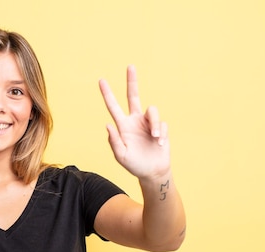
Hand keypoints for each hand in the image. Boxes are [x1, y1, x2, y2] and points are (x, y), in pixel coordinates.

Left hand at [99, 66, 170, 180]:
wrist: (152, 172)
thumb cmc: (134, 165)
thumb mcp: (121, 156)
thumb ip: (114, 141)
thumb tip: (108, 124)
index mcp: (123, 126)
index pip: (113, 107)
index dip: (107, 94)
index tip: (101, 80)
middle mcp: (135, 121)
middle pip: (133, 97)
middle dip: (132, 82)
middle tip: (130, 66)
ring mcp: (148, 123)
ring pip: (152, 111)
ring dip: (154, 124)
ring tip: (155, 138)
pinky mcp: (161, 128)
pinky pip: (162, 124)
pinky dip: (161, 134)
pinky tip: (160, 144)